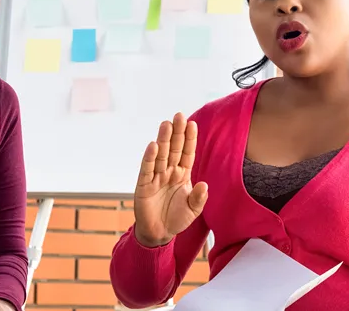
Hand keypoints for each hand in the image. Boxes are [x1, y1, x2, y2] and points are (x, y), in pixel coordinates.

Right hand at [133, 112, 207, 247]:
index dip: (189, 139)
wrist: (159, 233)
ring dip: (164, 139)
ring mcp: (156, 177)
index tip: (193, 124)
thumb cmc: (176, 219)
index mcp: (182, 174)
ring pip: (161, 155)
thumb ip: (199, 198)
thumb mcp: (193, 210)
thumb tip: (203, 184)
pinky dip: (150, 157)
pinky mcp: (144, 185)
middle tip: (179, 115)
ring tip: (166, 124)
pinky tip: (153, 145)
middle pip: (174, 149)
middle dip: (177, 132)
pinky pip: (147, 169)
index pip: (187, 153)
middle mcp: (169, 172)